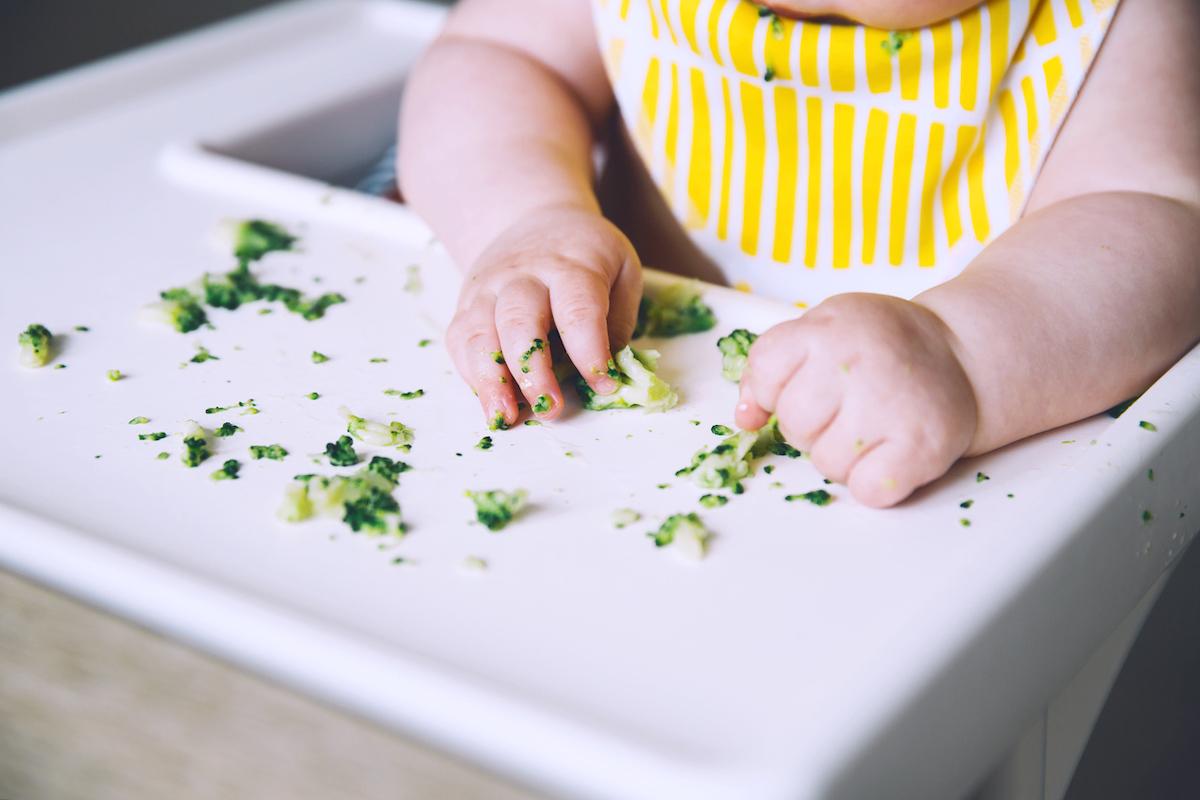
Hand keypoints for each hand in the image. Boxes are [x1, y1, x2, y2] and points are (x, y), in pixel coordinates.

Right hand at [446, 204, 642, 426]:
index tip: (604, 384)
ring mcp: (489, 289)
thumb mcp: (621, 271)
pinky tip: (491, 403)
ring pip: (480, 333)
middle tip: (550, 407)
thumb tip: (609, 374)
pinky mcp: (467, 306)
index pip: (577, 309)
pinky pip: (461, 342)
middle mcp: (524, 275)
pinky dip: (472, 375)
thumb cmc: (586, 256)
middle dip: (532, 370)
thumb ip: (618, 321)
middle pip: (520, 321)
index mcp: (571, 266)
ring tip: (504, 417)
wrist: (535, 219)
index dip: (589, 350)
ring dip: (491, 379)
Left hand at [735, 293, 978, 506]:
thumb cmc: (880, 346)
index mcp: (825, 329)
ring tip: (872, 427)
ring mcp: (888, 406)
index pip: (765, 374)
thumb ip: (773, 365)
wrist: (962, 354)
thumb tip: (745, 419)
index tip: (805, 385)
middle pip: (794, 425)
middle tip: (847, 408)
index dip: (774, 391)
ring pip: (825, 464)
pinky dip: (873, 482)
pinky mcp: (919, 448)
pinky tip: (891, 451)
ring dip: (843, 456)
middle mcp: (854, 363)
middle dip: (812, 427)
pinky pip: (865, 490)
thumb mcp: (822, 329)